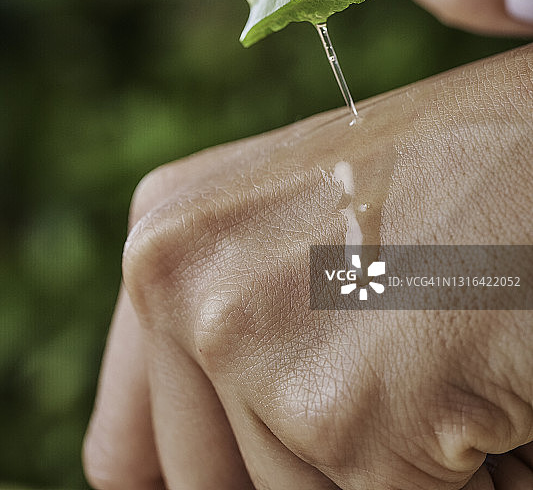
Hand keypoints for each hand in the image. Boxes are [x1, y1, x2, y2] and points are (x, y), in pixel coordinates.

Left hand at [83, 44, 532, 488]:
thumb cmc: (441, 178)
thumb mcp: (295, 239)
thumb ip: (230, 346)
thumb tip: (194, 476)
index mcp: (163, 243)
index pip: (131, 451)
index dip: (184, 484)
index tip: (220, 486)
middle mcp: (182, 286)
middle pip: (214, 489)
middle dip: (316, 471)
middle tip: (389, 374)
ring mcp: (255, 347)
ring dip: (391, 468)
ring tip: (437, 358)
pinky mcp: (349, 413)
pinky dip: (460, 477)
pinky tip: (477, 378)